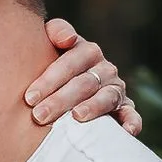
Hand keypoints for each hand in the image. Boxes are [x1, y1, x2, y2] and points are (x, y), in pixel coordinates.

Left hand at [25, 17, 141, 133]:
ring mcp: (116, 88)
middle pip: (84, 83)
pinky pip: (131, 113)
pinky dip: (132, 121)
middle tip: (39, 116)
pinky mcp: (125, 107)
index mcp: (87, 51)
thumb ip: (56, 31)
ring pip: (106, 97)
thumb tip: (68, 38)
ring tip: (76, 117)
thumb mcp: (50, 42)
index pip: (71, 62)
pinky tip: (127, 130)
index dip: (50, 79)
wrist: (67, 82)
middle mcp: (105, 68)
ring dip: (92, 108)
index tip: (30, 98)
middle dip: (61, 100)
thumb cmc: (51, 63)